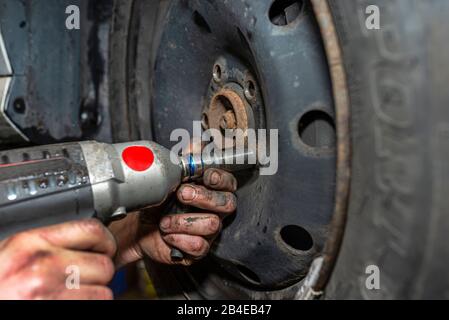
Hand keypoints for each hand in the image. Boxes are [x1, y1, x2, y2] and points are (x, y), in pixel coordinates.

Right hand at [0, 220, 115, 299]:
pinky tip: (68, 304)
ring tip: (69, 297)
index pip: (91, 229)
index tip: (103, 248)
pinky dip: (89, 306)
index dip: (104, 241)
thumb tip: (85, 241)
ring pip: (103, 291)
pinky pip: (96, 307)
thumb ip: (46, 244)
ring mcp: (50, 294)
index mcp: (30, 242)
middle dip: (98, 274)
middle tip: (81, 281)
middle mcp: (43, 265)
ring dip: (93, 296)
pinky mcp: (59, 312)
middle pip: (104, 263)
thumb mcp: (10, 255)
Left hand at [111, 168, 236, 266]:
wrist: (137, 225)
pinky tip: (167, 234)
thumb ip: (186, 159)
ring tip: (165, 221)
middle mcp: (215, 210)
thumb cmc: (158, 200)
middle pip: (228, 203)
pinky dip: (180, 239)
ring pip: (213, 225)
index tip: (207, 175)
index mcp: (212, 190)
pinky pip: (200, 246)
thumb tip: (199, 144)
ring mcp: (209, 231)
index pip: (230, 183)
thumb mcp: (169, 176)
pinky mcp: (199, 249)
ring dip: (184, 221)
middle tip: (181, 194)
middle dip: (204, 197)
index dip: (221, 179)